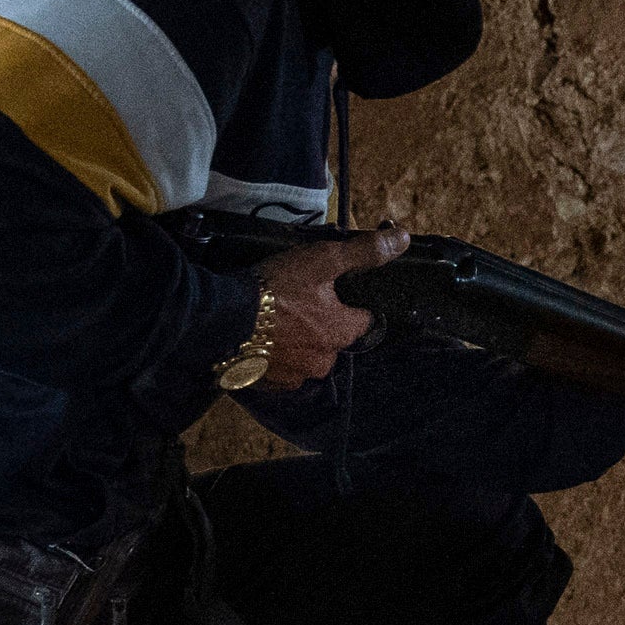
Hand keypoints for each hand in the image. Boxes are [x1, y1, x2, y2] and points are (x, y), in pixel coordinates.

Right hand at [230, 229, 396, 391]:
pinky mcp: (270, 384)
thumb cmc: (276, 288)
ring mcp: (296, 376)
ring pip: (306, 355)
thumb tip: (401, 239)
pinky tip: (261, 339)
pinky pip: (280, 370)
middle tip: (295, 302)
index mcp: (342, 333)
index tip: (331, 292)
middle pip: (333, 339)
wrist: (223, 318)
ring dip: (296, 341)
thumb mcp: (323, 260)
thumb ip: (363, 252)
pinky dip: (274, 356)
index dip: (349, 304)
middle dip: (320, 323)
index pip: (363, 319)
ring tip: (275, 320)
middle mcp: (324, 361)